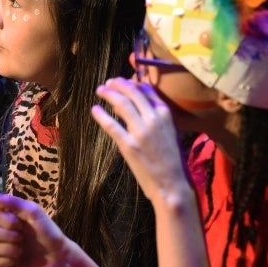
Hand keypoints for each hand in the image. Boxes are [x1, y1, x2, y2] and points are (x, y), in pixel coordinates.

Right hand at [0, 189, 88, 266]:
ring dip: (8, 250)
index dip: (5, 221)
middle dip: (8, 236)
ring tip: (21, 251)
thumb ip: (11, 202)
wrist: (58, 259)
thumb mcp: (33, 212)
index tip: (20, 224)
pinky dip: (6, 261)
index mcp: (5, 218)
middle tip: (22, 239)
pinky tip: (16, 262)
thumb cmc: (48, 234)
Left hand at [91, 78, 192, 206]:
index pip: (147, 91)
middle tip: (109, 82)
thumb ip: (158, 118)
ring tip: (100, 90)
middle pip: (133, 93)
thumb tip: (143, 106)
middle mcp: (153, 119)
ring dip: (109, 93)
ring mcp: (140, 131)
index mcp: (165, 115)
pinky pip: (111, 125)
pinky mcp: (128, 145)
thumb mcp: (171, 133)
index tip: (124, 81)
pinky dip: (101, 115)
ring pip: (122, 104)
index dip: (134, 83)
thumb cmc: (172, 161)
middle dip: (119, 84)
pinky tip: (94, 109)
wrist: (171, 184)